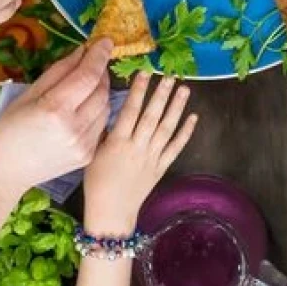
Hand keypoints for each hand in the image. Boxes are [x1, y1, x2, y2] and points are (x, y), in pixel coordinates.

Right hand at [0, 41, 111, 200]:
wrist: (2, 172)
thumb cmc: (8, 129)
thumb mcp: (28, 94)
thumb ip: (59, 71)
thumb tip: (82, 52)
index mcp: (55, 109)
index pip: (88, 76)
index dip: (99, 55)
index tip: (106, 41)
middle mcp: (74, 128)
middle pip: (101, 90)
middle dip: (100, 71)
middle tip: (93, 61)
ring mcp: (83, 145)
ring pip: (106, 107)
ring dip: (101, 91)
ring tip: (87, 84)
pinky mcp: (87, 155)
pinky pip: (101, 124)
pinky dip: (98, 111)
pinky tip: (84, 108)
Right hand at [84, 73, 196, 232]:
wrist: (111, 213)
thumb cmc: (96, 182)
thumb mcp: (92, 153)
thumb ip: (103, 130)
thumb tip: (111, 107)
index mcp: (117, 142)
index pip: (130, 111)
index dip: (138, 91)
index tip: (145, 72)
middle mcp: (137, 148)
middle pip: (152, 117)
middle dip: (161, 94)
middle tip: (170, 75)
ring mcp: (151, 158)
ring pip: (166, 129)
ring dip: (176, 108)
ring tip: (184, 89)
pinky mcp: (161, 168)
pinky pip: (175, 148)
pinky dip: (185, 133)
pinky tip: (193, 117)